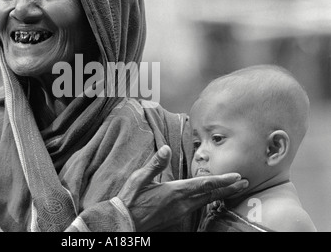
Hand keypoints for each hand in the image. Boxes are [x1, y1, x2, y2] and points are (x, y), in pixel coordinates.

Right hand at [117, 145, 248, 231]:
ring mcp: (180, 212)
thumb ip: (156, 163)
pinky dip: (208, 202)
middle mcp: (182, 203)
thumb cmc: (131, 199)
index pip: (205, 184)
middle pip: (211, 195)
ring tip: (232, 190)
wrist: (125, 221)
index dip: (223, 180)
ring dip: (220, 195)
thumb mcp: (140, 178)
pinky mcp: (176, 217)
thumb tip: (167, 149)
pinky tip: (210, 200)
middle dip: (228, 189)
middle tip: (244, 183)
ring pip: (206, 202)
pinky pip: (197, 208)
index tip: (237, 176)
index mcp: (175, 191)